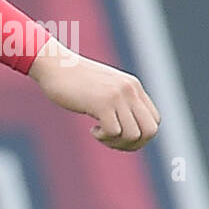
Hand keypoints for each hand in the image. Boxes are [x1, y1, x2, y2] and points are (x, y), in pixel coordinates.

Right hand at [27, 40, 160, 150]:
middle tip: (113, 140)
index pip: (154, 120)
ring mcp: (117, 95)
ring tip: (100, 133)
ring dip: (117, 142)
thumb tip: (132, 133)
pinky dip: (103, 137)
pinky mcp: (101, 103)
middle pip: (150, 131)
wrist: (54, 64)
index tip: (120, 134)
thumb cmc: (74, 79)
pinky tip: (92, 129)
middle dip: (134, 144)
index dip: (140, 135)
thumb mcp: (105, 86)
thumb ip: (121, 101)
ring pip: (133, 135)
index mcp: (133, 86)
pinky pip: (114, 132)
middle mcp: (129, 90)